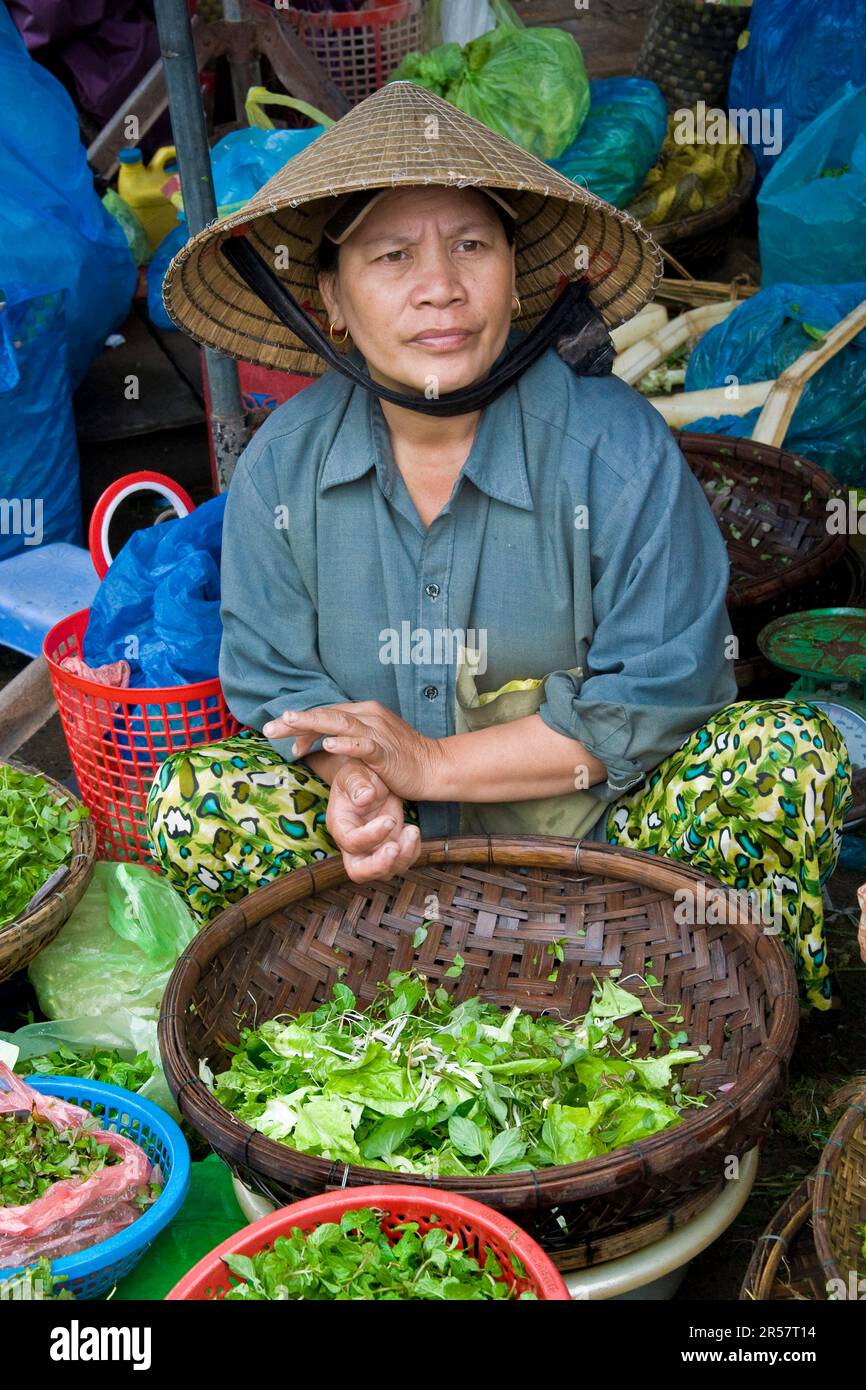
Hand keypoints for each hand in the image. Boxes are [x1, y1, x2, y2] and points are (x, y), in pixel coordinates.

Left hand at [263, 702, 441, 801]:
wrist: (434, 767)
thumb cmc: (399, 759)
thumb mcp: (367, 745)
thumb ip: (343, 740)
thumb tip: (313, 746)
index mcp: (363, 712)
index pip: (324, 713)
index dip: (299, 723)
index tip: (278, 735)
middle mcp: (369, 716)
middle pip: (326, 713)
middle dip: (295, 720)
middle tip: (268, 727)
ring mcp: (378, 732)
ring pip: (340, 723)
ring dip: (312, 723)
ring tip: (289, 722)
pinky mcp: (386, 751)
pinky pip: (363, 744)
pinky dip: (345, 743)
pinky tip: (328, 744)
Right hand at [326, 758, 421, 883]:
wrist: (375, 778)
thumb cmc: (361, 774)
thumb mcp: (356, 771)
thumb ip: (357, 783)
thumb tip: (364, 797)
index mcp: (340, 824)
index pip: (350, 842)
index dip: (370, 836)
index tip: (389, 819)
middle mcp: (353, 843)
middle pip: (358, 872)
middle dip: (379, 865)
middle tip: (395, 847)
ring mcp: (372, 849)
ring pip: (384, 873)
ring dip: (402, 857)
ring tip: (412, 830)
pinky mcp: (388, 849)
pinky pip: (401, 863)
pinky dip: (412, 852)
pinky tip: (413, 831)